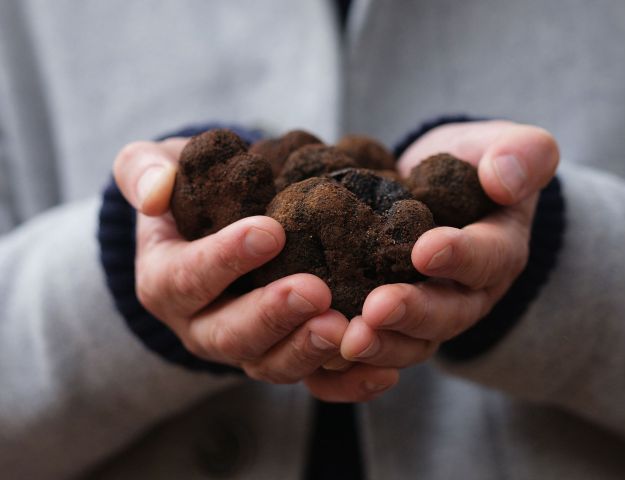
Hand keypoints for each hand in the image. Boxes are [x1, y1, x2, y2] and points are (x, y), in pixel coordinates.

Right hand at [113, 137, 397, 400]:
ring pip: (269, 365)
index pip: (186, 278)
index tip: (271, 232)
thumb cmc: (191, 193)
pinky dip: (345, 383)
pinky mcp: (282, 355)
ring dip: (307, 351)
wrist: (220, 224)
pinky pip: (310, 381)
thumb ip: (142, 171)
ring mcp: (244, 347)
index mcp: (166, 281)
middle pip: (229, 336)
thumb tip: (154, 193)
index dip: (224, 259)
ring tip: (345, 328)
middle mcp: (200, 325)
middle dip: (272, 317)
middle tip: (316, 292)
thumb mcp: (157, 168)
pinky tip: (381, 371)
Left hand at [339, 120, 559, 367]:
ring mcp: (430, 312)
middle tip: (376, 310)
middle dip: (412, 314)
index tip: (425, 251)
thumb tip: (504, 180)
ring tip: (347, 339)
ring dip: (382, 345)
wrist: (433, 185)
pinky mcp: (395, 321)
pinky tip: (324, 354)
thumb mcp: (504, 147)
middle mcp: (467, 292)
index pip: (488, 257)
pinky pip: (380, 349)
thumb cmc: (469, 164)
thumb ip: (522, 154)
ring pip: (412, 342)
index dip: (460, 257)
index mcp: (498, 249)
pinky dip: (355, 359)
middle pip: (447, 314)